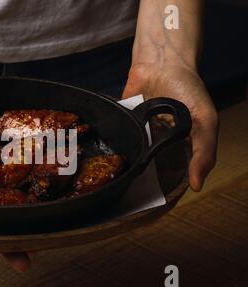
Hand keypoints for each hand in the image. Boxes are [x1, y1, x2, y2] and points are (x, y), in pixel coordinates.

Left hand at [122, 63, 217, 190]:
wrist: (162, 62)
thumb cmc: (188, 89)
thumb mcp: (205, 121)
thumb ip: (204, 152)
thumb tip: (197, 186)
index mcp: (178, 144)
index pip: (172, 172)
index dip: (165, 186)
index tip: (156, 199)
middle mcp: (156, 140)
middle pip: (146, 166)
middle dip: (140, 177)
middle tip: (133, 191)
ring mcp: (137, 131)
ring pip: (129, 154)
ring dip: (125, 162)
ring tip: (118, 177)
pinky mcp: (121, 121)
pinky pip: (115, 136)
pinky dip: (112, 142)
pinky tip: (106, 157)